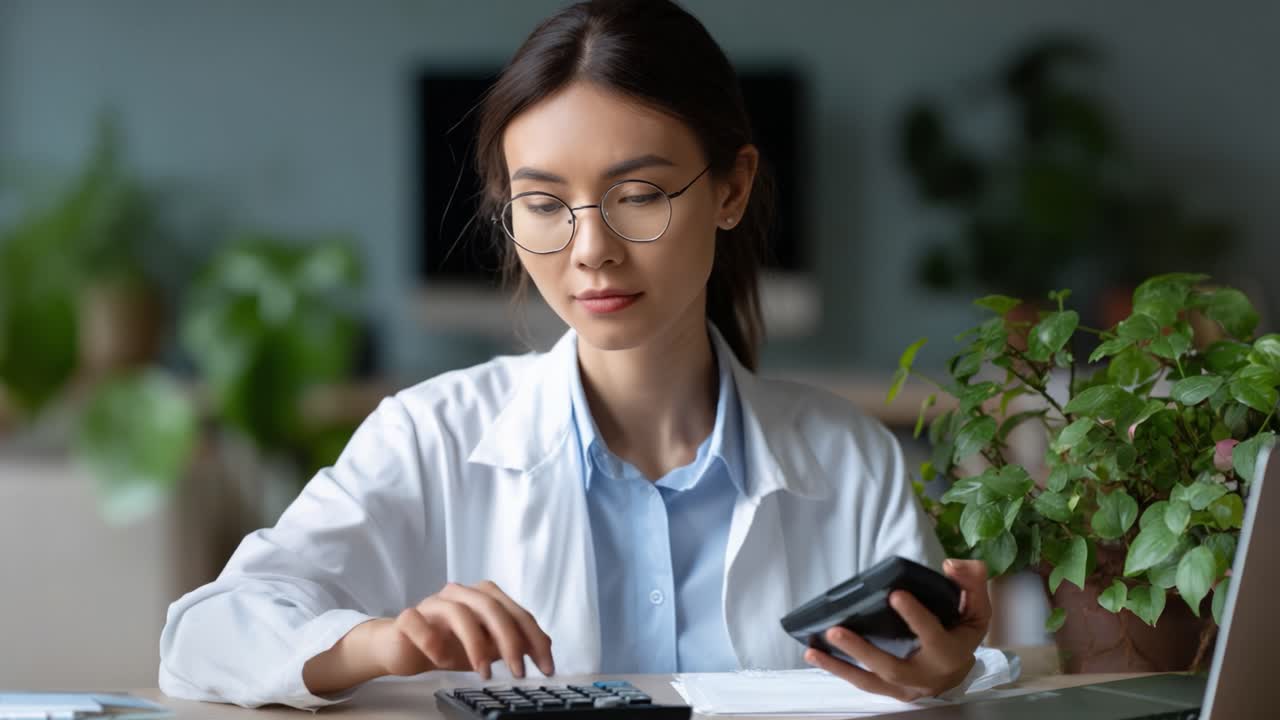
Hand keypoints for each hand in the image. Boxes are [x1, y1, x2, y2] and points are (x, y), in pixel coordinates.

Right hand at [372, 580, 554, 680]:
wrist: (402, 647)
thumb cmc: (446, 643)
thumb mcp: (486, 647)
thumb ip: (512, 643)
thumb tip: (544, 647)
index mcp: (482, 597)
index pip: (516, 612)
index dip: (534, 638)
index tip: (546, 666)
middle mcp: (460, 594)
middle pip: (491, 608)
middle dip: (509, 640)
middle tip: (518, 670)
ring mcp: (433, 603)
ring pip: (459, 613)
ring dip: (476, 645)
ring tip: (483, 672)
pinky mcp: (408, 618)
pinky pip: (420, 624)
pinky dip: (433, 643)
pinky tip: (441, 660)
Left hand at [804, 559, 990, 700]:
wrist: (960, 668)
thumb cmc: (963, 630)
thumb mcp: (977, 605)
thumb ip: (971, 581)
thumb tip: (950, 565)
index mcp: (951, 652)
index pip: (932, 634)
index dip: (915, 616)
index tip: (895, 594)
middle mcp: (928, 675)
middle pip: (894, 668)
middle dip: (863, 651)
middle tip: (836, 630)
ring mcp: (908, 688)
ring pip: (872, 682)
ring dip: (841, 667)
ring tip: (814, 649)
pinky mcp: (892, 691)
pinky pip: (864, 685)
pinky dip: (839, 671)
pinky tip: (816, 655)